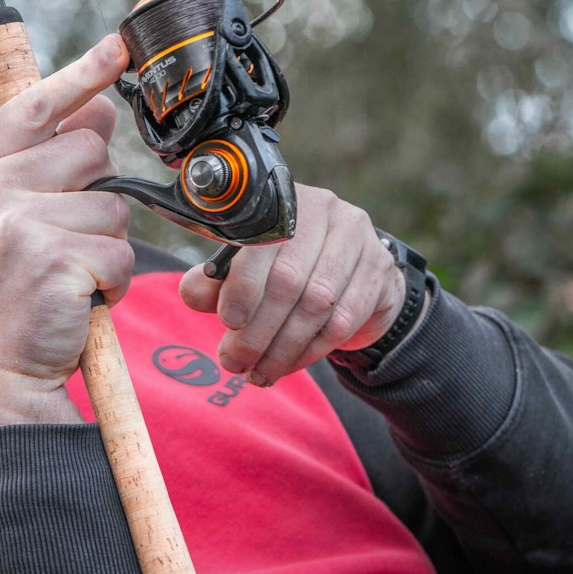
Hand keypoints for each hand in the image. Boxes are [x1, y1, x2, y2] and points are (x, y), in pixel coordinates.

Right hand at [0, 34, 131, 435]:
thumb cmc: (4, 298)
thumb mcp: (3, 221)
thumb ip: (43, 164)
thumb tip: (100, 109)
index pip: (35, 106)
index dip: (82, 74)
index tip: (118, 47)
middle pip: (92, 153)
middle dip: (96, 196)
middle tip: (63, 241)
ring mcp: (18, 223)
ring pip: (113, 208)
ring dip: (105, 247)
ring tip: (66, 277)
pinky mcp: (53, 259)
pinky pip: (119, 254)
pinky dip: (111, 283)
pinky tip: (76, 300)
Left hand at [179, 185, 414, 386]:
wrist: (348, 274)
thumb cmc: (284, 269)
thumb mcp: (244, 270)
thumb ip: (215, 281)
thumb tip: (193, 293)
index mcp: (280, 201)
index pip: (260, 244)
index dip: (243, 287)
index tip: (228, 323)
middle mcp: (322, 209)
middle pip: (288, 279)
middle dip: (258, 330)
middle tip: (235, 362)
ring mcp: (357, 237)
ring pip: (317, 303)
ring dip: (283, 347)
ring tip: (259, 373)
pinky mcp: (379, 268)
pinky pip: (344, 319)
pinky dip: (312, 350)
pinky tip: (290, 365)